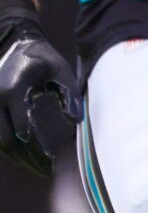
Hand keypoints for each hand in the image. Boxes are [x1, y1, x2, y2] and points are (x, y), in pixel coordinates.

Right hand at [0, 0, 82, 178]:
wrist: (15, 41)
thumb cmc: (42, 57)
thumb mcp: (61, 71)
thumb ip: (68, 94)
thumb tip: (75, 120)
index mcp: (14, 89)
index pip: (21, 128)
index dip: (35, 148)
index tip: (50, 161)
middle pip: (6, 139)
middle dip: (25, 158)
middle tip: (45, 171)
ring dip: (15, 156)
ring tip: (37, 167)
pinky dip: (8, 146)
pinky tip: (24, 155)